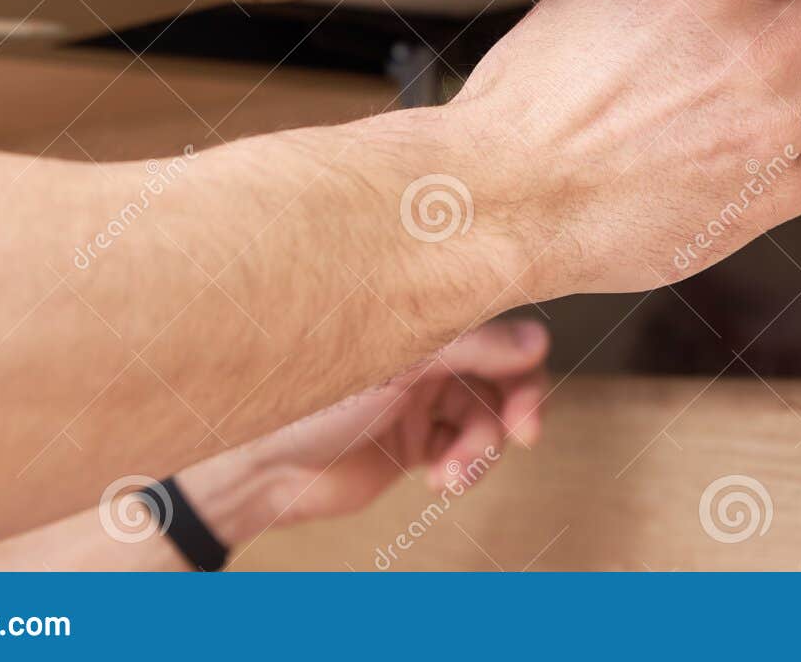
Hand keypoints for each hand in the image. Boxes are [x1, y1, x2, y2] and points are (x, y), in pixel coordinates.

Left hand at [174, 318, 547, 543]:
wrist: (260, 471)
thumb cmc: (310, 404)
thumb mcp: (399, 370)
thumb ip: (470, 349)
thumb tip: (540, 340)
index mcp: (419, 320)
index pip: (495, 329)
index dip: (524, 364)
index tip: (528, 403)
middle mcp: (425, 354)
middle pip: (500, 375)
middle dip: (513, 409)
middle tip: (523, 436)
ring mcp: (421, 398)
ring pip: (485, 419)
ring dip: (481, 449)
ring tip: (452, 475)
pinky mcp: (414, 440)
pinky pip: (464, 449)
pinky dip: (463, 465)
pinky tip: (441, 479)